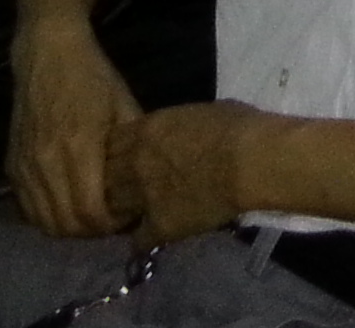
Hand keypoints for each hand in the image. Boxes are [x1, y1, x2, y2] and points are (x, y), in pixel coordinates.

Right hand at [8, 17, 144, 239]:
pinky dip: (47, 217)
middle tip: (111, 221)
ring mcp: (25, 167)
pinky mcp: (11, 166)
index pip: (90, 212)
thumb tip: (148, 181)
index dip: (110, 225)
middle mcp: (46, 163)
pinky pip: (27, 208)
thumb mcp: (124, 105)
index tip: (127, 218)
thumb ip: (132, 146)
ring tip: (90, 217)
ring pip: (44, 222)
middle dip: (92, 232)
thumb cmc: (92, 77)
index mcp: (78, 147)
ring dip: (68, 228)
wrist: (47, 54)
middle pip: (66, 224)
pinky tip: (66, 207)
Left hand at [105, 102, 268, 246]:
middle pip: (105, 177)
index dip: (116, 152)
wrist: (249, 161)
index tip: (125, 157)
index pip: (109, 145)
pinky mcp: (158, 226)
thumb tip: (177, 136)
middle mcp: (134, 164)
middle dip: (113, 182)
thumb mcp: (196, 114)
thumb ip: (174, 127)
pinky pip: (137, 240)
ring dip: (121, 212)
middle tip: (128, 187)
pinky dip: (141, 239)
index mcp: (144, 131)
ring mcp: (142, 197)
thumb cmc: (235, 126)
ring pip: (113, 209)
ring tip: (133, 214)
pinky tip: (150, 237)